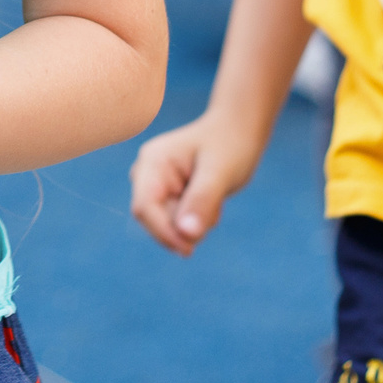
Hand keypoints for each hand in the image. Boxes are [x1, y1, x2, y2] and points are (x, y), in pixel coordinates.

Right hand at [129, 110, 264, 256]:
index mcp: (152, 162)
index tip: (189, 250)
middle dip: (183, 226)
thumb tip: (186, 235)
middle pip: (153, 220)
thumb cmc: (230, 145)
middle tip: (214, 210)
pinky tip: (210, 200)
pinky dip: (196, 220)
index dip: (163, 233)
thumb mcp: (220, 173)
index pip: (144, 207)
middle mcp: (147, 173)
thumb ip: (202, 201)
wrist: (238, 132)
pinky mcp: (167, 195)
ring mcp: (156, 184)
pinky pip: (177, 222)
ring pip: (168, 224)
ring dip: (193, 223)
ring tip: (214, 198)